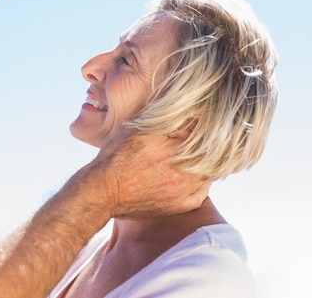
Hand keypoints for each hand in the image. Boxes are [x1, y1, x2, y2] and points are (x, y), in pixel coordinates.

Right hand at [75, 127, 209, 219]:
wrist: (103, 190)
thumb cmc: (115, 158)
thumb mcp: (136, 130)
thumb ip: (159, 120)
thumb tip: (175, 107)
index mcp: (175, 145)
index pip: (198, 131)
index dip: (194, 127)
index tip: (190, 126)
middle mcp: (184, 167)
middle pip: (208, 153)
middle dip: (201, 147)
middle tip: (193, 143)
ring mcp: (184, 188)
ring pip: (207, 173)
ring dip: (202, 165)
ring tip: (189, 160)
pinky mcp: (180, 205)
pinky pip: (201, 194)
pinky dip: (198, 186)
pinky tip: (188, 179)